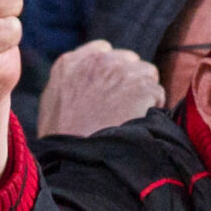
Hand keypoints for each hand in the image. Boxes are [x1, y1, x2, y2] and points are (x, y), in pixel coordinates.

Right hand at [37, 39, 165, 137]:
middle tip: (122, 107)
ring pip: (147, 73)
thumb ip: (70, 85)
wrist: (77, 159)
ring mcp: (122, 72)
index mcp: (71, 63)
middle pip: (128, 60)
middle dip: (128, 80)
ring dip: (144, 92)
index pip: (103, 51)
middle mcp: (98, 61)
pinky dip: (154, 107)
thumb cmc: (62, 141)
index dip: (111, 71)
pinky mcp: (142, 87)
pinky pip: (158, 93)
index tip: (110, 90)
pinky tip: (140, 123)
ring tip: (132, 117)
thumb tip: (86, 85)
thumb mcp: (52, 105)